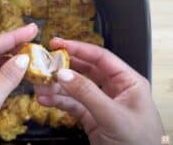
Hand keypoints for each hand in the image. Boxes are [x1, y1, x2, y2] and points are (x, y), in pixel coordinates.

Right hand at [34, 37, 163, 144]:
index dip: (78, 48)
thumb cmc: (138, 141)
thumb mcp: (112, 114)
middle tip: (45, 63)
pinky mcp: (90, 116)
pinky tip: (45, 100)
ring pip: (75, 88)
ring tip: (40, 86)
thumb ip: (87, 92)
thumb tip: (63, 73)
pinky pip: (72, 104)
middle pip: (84, 70)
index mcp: (127, 81)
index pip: (100, 58)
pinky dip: (58, 102)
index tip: (57, 44)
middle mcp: (113, 89)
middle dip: (64, 67)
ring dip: (57, 87)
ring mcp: (100, 102)